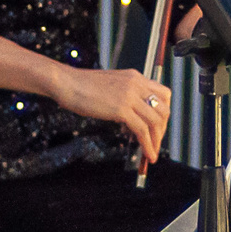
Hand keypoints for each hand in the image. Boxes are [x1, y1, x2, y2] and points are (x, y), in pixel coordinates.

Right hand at [57, 64, 171, 168]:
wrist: (66, 82)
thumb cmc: (82, 86)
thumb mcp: (111, 87)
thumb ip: (124, 98)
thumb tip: (131, 120)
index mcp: (135, 77)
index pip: (164, 94)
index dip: (164, 113)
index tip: (157, 127)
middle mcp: (136, 84)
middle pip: (163, 109)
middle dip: (162, 129)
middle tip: (155, 142)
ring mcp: (130, 96)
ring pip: (155, 121)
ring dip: (157, 140)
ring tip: (152, 153)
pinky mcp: (121, 109)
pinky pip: (142, 130)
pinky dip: (148, 145)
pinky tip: (147, 154)